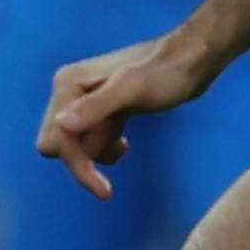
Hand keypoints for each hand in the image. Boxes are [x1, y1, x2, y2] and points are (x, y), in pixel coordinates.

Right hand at [37, 32, 213, 199]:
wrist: (192, 61)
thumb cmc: (166, 72)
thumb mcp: (132, 89)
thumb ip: (98, 106)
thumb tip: (63, 125)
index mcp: (69, 85)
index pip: (56, 139)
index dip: (77, 165)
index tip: (103, 189)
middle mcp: (71, 91)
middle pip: (59, 144)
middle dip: (82, 163)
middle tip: (109, 181)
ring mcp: (87, 101)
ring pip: (76, 144)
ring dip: (96, 155)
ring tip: (124, 146)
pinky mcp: (104, 110)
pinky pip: (92, 139)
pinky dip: (104, 148)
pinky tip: (125, 142)